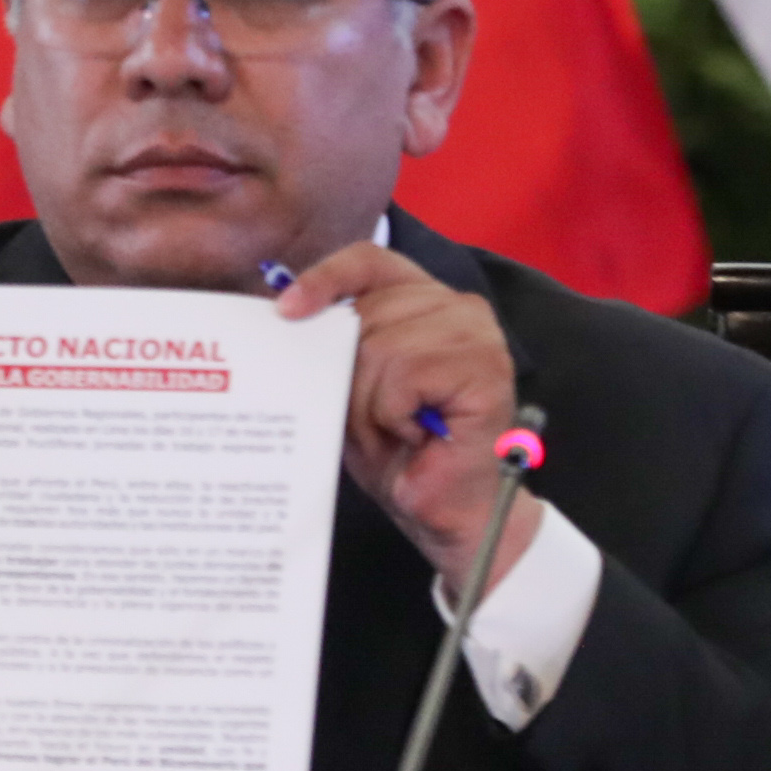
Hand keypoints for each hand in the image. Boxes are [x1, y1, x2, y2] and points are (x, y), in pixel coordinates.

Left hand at [274, 239, 528, 598]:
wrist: (441, 510)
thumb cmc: (396, 448)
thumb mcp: (352, 384)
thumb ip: (333, 342)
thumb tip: (285, 311)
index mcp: (425, 299)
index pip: (369, 261)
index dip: (326, 278)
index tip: (287, 310)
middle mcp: (457, 306)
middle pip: (365, 313)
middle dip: (349, 375)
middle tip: (369, 418)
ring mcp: (478, 335)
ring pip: (380, 347)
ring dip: (371, 402)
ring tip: (394, 429)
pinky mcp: (486, 369)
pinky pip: (405, 376)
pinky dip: (395, 414)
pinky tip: (416, 434)